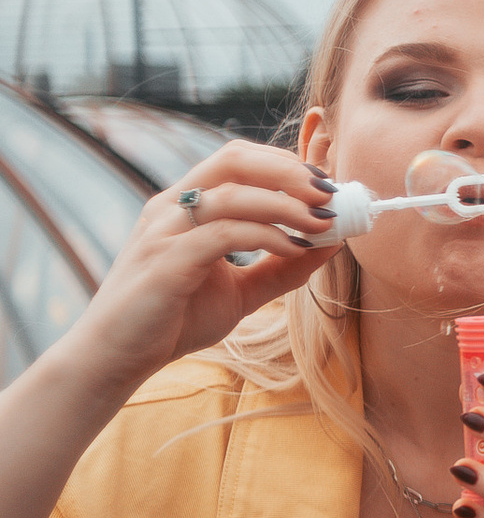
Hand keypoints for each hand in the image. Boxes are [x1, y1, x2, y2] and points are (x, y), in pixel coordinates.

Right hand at [69, 142, 337, 389]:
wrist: (116, 358)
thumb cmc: (174, 320)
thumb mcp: (241, 291)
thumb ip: (282, 267)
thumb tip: (333, 242)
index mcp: (185, 205)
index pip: (238, 159)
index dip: (287, 163)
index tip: (330, 183)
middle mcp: (171, 208)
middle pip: (235, 159)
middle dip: (290, 170)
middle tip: (331, 194)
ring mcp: (164, 231)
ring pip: (232, 193)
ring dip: (287, 204)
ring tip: (324, 222)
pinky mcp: (165, 261)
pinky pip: (224, 234)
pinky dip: (267, 236)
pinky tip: (294, 249)